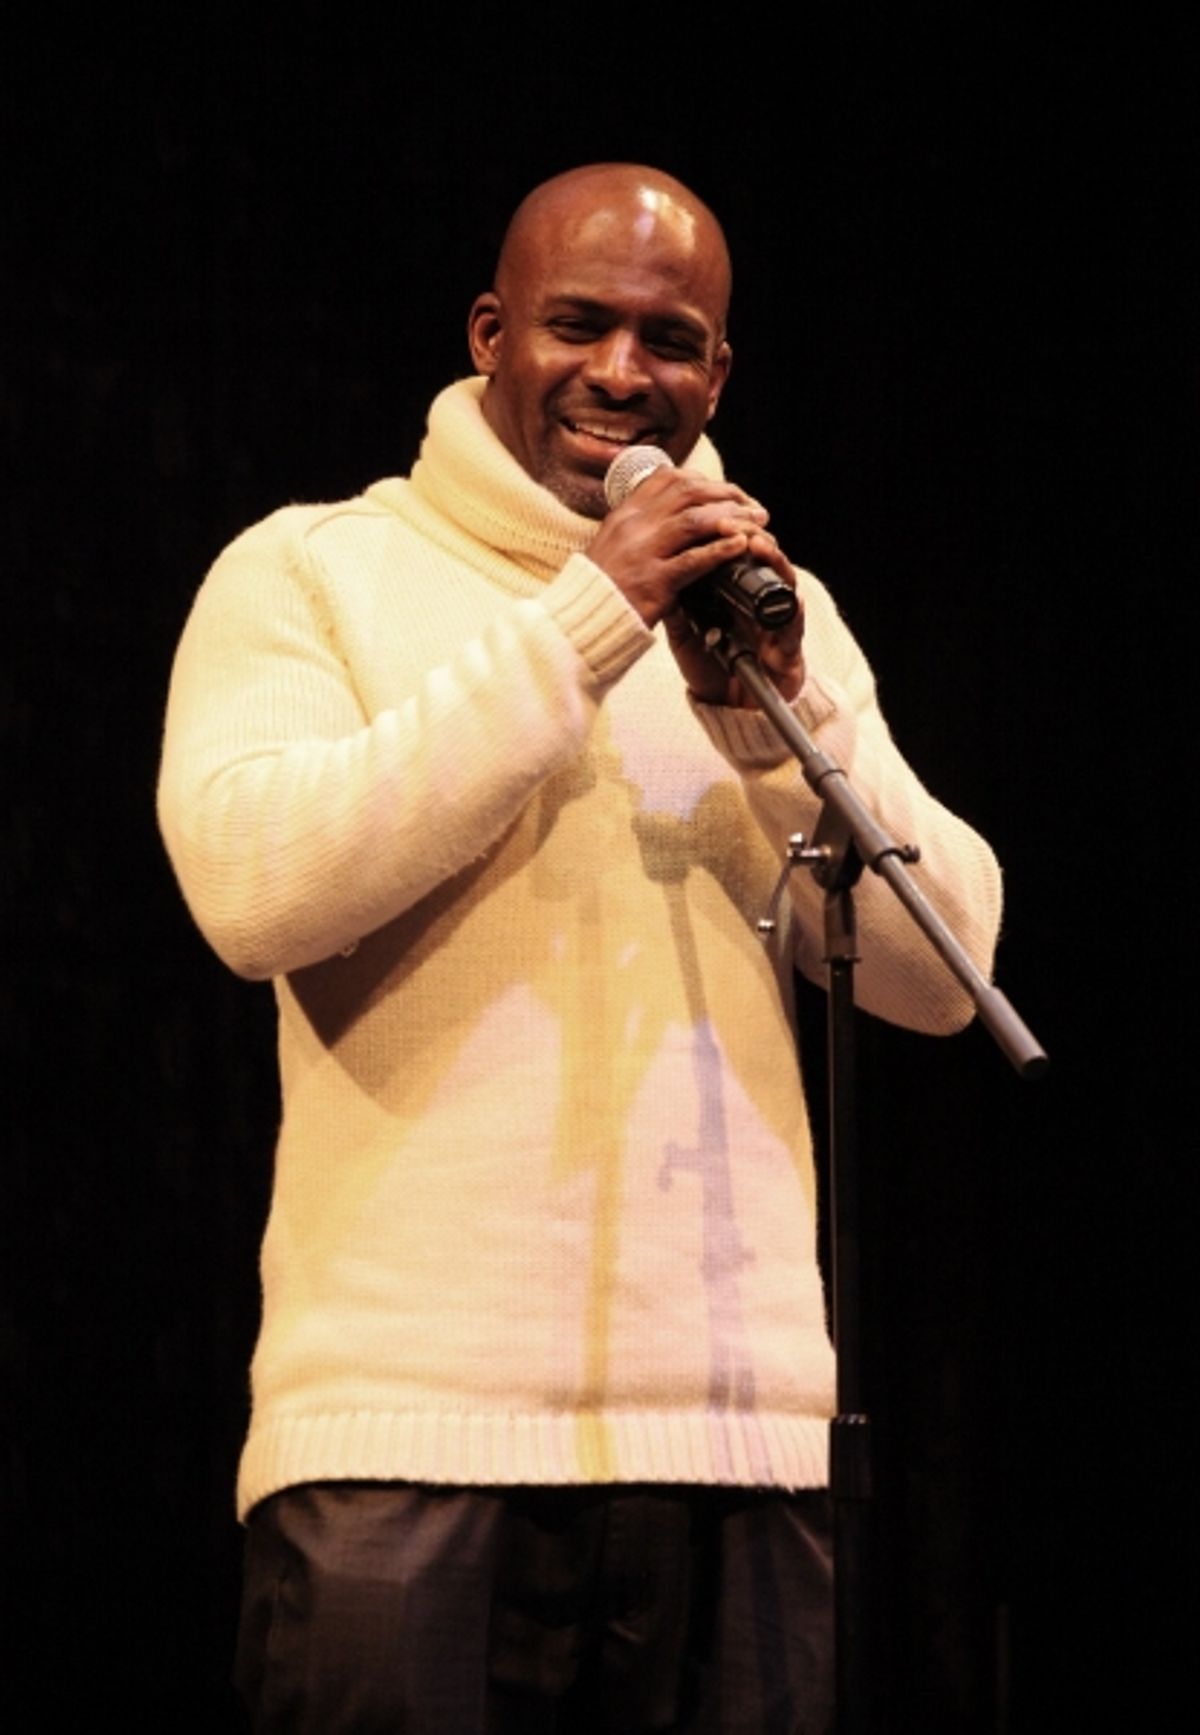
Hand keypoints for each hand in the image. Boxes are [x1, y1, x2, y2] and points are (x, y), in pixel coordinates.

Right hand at [586, 465, 770, 625]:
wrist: (577, 622)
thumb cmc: (601, 589)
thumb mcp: (613, 545)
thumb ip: (639, 527)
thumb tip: (671, 513)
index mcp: (625, 514)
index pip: (669, 479)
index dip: (706, 481)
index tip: (728, 492)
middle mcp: (633, 526)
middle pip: (688, 493)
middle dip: (728, 495)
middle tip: (754, 508)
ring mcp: (642, 553)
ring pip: (695, 520)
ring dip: (732, 519)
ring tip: (757, 525)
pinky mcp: (653, 582)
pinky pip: (693, 560)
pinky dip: (721, 550)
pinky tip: (740, 547)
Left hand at [663, 534, 805, 707]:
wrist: (732, 709)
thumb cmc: (715, 669)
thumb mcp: (687, 637)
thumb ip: (678, 609)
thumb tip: (659, 579)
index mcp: (734, 594)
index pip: (734, 554)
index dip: (725, 533)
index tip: (706, 517)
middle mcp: (758, 599)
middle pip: (761, 557)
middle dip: (750, 536)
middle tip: (731, 523)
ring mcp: (776, 618)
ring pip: (781, 578)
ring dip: (771, 559)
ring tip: (756, 544)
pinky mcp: (790, 643)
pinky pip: (793, 619)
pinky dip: (789, 604)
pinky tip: (785, 592)